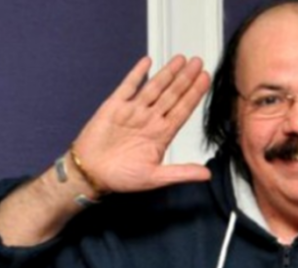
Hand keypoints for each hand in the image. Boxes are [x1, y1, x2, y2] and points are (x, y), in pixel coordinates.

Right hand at [70, 55, 211, 193]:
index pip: (182, 110)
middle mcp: (149, 120)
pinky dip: (137, 74)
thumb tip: (206, 174)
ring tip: (181, 59)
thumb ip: (181, 172)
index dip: (194, 94)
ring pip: (154, 87)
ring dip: (167, 73)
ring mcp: (133, 111)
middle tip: (198, 62)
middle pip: (172, 94)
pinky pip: (128, 86)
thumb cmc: (120, 177)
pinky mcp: (114, 106)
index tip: (206, 79)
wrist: (90, 173)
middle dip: (186, 78)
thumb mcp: (155, 178)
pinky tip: (147, 62)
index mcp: (161, 134)